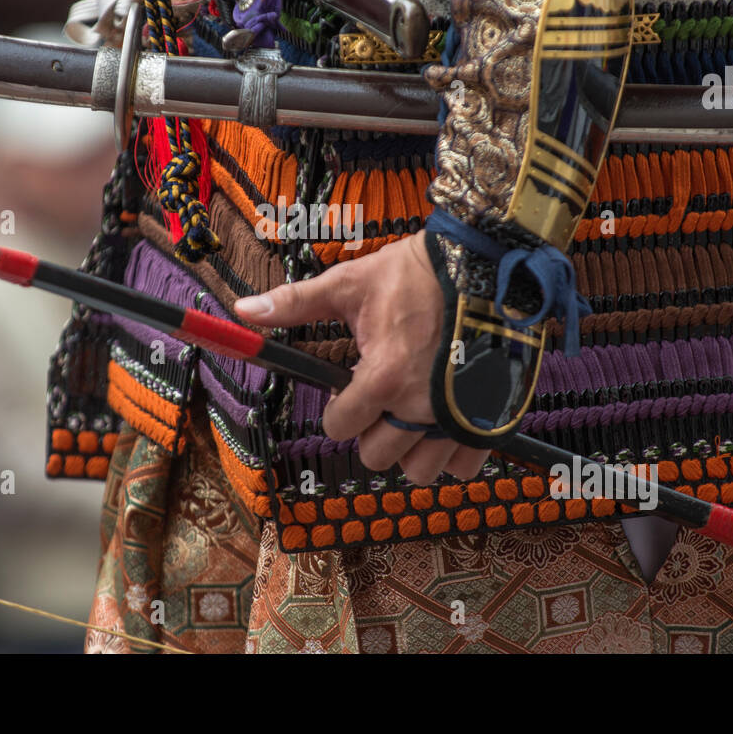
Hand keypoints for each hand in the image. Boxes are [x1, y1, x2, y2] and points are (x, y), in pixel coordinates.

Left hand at [233, 231, 490, 484]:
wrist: (487, 263)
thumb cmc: (416, 273)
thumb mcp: (350, 284)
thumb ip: (295, 304)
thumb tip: (242, 310)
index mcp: (383, 376)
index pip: (339, 426)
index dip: (339, 407)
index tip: (350, 386)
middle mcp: (420, 406)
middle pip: (377, 456)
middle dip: (373, 431)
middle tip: (383, 398)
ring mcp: (458, 418)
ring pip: (420, 470)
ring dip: (411, 449)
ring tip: (414, 413)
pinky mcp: (491, 421)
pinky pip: (464, 466)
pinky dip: (453, 453)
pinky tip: (446, 421)